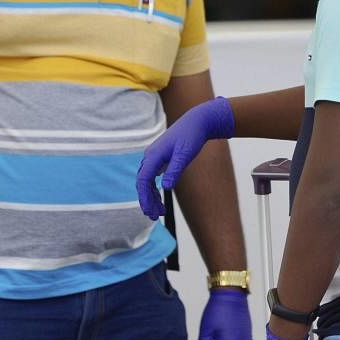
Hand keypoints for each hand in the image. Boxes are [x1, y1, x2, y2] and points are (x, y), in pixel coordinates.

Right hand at [137, 96, 235, 218]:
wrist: (196, 122)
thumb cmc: (192, 137)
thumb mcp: (185, 155)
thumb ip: (174, 170)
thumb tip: (165, 187)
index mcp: (153, 155)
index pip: (143, 180)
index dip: (145, 197)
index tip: (150, 212)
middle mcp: (150, 156)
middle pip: (142, 183)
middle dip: (147, 201)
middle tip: (155, 217)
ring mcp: (153, 157)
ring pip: (146, 181)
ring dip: (151, 197)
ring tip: (160, 212)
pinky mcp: (159, 158)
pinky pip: (151, 177)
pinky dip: (154, 189)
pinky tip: (160, 199)